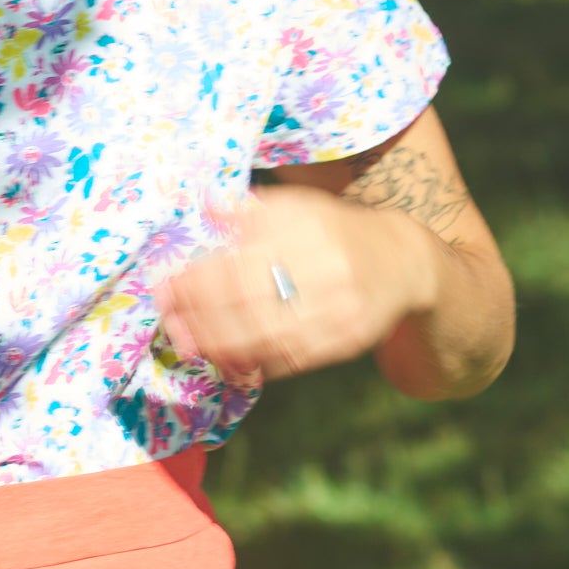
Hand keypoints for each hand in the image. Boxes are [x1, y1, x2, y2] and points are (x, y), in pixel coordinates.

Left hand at [157, 187, 440, 386]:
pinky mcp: (346, 341)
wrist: (402, 262)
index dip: (197, 279)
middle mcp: (326, 267)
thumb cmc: (333, 231)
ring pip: (268, 334)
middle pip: (250, 299)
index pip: (241, 259)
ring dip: (219, 343)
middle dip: (200, 314)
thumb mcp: (297, 207)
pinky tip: (224, 357)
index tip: (166, 286)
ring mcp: (339, 309)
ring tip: (188, 342)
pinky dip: (252, 360)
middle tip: (168, 321)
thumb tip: (200, 209)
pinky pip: (290, 358)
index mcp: (308, 227)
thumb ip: (247, 212)